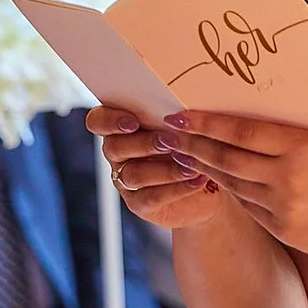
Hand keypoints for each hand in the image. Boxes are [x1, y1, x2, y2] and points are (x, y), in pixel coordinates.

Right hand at [86, 107, 229, 230]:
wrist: (209, 184)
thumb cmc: (194, 143)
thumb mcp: (185, 124)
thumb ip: (175, 114)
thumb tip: (183, 104)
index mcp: (121, 126)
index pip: (98, 121)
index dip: (109, 121)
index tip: (133, 122)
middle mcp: (117, 153)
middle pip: (114, 147)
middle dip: (144, 143)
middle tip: (170, 140)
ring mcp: (125, 180)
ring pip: (133, 174)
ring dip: (164, 169)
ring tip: (192, 164)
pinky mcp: (139, 203)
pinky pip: (150, 196)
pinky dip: (176, 188)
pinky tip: (197, 179)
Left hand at [156, 112, 307, 266]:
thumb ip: (287, 135)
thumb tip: (241, 121)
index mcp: (303, 146)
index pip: (241, 131)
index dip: (205, 123)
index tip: (180, 114)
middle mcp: (289, 177)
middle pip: (226, 158)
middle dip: (192, 145)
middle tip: (169, 135)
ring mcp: (283, 208)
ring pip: (232, 183)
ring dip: (205, 168)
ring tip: (185, 154)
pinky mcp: (282, 230)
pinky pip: (247, 205)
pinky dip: (231, 189)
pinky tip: (218, 178)